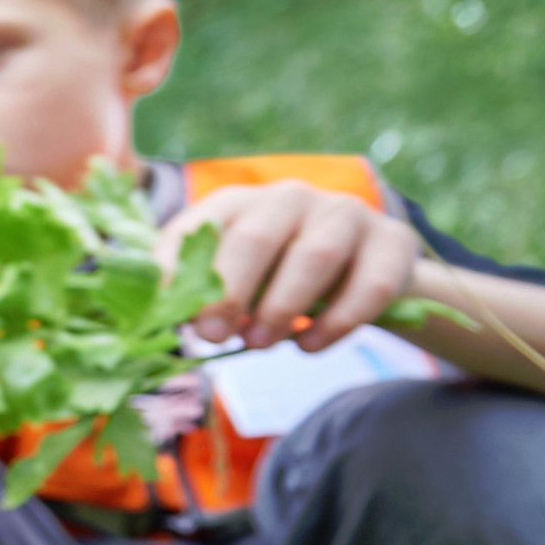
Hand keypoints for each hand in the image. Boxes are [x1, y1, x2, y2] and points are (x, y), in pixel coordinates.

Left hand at [165, 181, 420, 353]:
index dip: (177, 271)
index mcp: (238, 202)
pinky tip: (310, 347)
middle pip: (255, 238)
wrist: (365, 273)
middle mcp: (290, 197)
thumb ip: (196, 291)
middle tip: (210, 335)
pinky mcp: (392, 241)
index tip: (170, 314)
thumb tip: (153, 318)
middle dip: (229, 291)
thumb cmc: (277, 279)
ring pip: (314, 257)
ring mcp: (345, 213)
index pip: (198, 228)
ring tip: (258, 344)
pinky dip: (337, 323)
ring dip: (281, 307)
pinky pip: (368, 284)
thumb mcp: (233, 280)